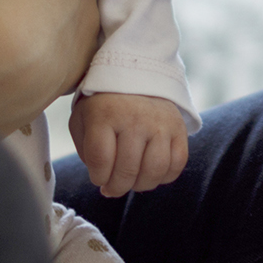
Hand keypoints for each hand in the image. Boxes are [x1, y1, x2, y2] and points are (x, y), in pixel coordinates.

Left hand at [69, 92, 189, 197]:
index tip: (98, 177)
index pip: (100, 160)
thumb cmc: (105, 105)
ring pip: (154, 171)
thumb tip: (103, 179)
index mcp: (105, 113)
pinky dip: (164, 177)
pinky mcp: (179, 128)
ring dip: (140, 185)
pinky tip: (150, 172)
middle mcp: (135, 117)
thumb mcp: (83, 118)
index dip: (98, 177)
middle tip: (112, 188)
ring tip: (132, 181)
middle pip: (127, 170)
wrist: (136, 75)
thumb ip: (85, 149)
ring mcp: (160, 123)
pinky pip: (176, 164)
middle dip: (117, 187)